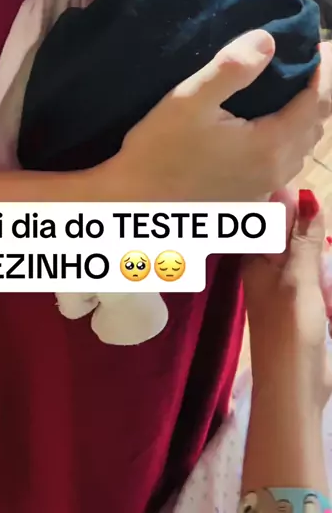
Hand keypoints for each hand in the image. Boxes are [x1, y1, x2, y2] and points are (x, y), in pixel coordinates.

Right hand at [107, 32, 331, 202]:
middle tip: (312, 62)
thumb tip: (268, 40)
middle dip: (317, 93)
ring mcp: (263, 189)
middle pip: (314, 127)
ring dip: (304, 118)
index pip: (314, 102)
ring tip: (296, 90)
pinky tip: (270, 127)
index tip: (320, 47)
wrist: (134, 202)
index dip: (322, 73)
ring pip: (301, 149)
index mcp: (269, 145)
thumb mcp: (188, 100)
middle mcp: (275, 171)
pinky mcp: (248, 198)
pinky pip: (284, 164)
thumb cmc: (158, 150)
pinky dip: (289, 140)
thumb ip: (231, 69)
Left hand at [243, 191, 330, 405]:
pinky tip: (326, 304)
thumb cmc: (291, 329)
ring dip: (322, 270)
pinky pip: (317, 280)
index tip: (305, 236)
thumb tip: (306, 195)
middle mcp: (267, 268)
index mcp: (256, 257)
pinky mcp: (303, 303)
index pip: (271, 217)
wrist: (295, 385)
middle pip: (296, 237)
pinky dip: (326, 288)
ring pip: (311, 258)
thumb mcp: (299, 278)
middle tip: (315, 279)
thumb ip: (304, 239)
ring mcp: (286, 286)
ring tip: (321, 296)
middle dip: (315, 248)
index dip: (294, 210)